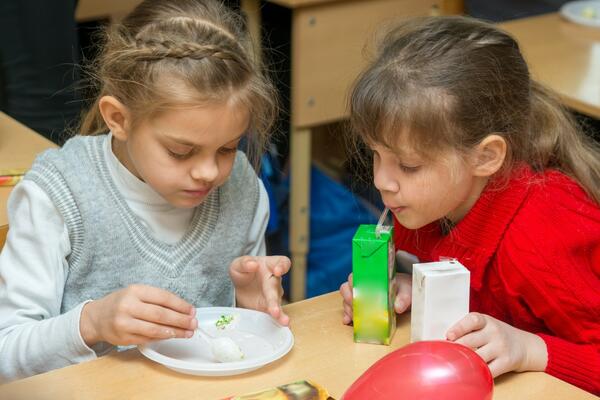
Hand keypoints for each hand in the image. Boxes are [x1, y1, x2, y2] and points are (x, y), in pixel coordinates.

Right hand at [79, 284, 196, 346]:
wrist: (97, 317)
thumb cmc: (122, 303)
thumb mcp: (137, 293)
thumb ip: (157, 299)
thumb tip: (183, 310)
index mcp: (135, 290)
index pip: (163, 297)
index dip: (180, 305)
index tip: (192, 311)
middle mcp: (128, 306)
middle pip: (161, 315)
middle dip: (181, 320)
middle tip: (193, 324)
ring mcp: (125, 323)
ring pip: (155, 329)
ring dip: (175, 332)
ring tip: (187, 333)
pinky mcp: (124, 337)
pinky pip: (148, 338)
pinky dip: (162, 337)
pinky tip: (172, 336)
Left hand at [229, 255, 290, 325]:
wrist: (241, 284)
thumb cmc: (244, 270)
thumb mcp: (239, 264)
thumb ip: (245, 263)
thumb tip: (253, 264)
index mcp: (271, 265)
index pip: (282, 263)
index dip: (282, 266)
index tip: (278, 271)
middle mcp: (275, 280)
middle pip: (276, 288)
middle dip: (275, 300)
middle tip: (275, 310)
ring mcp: (273, 296)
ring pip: (276, 303)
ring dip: (278, 313)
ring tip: (284, 322)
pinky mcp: (268, 308)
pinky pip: (274, 315)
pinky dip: (277, 321)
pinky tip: (283, 328)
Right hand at [340, 272, 411, 324]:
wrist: (406, 296)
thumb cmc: (404, 289)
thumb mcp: (407, 292)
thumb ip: (403, 298)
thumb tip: (397, 307)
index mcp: (371, 276)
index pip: (356, 276)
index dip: (353, 282)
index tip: (355, 290)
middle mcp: (362, 285)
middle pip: (347, 288)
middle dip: (348, 297)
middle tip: (354, 305)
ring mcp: (360, 296)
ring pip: (346, 300)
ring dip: (348, 308)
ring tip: (353, 317)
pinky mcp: (360, 307)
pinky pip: (349, 310)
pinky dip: (348, 316)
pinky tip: (348, 321)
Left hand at [446, 312, 547, 376]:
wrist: (524, 345)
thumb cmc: (496, 335)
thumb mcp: (485, 325)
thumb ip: (468, 329)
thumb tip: (445, 341)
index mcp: (486, 320)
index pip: (472, 320)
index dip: (459, 328)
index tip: (449, 336)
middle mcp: (494, 332)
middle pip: (470, 341)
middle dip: (457, 348)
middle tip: (448, 353)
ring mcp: (501, 347)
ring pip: (477, 357)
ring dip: (465, 361)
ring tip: (457, 362)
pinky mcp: (506, 362)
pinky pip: (488, 370)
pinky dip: (478, 373)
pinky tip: (471, 371)